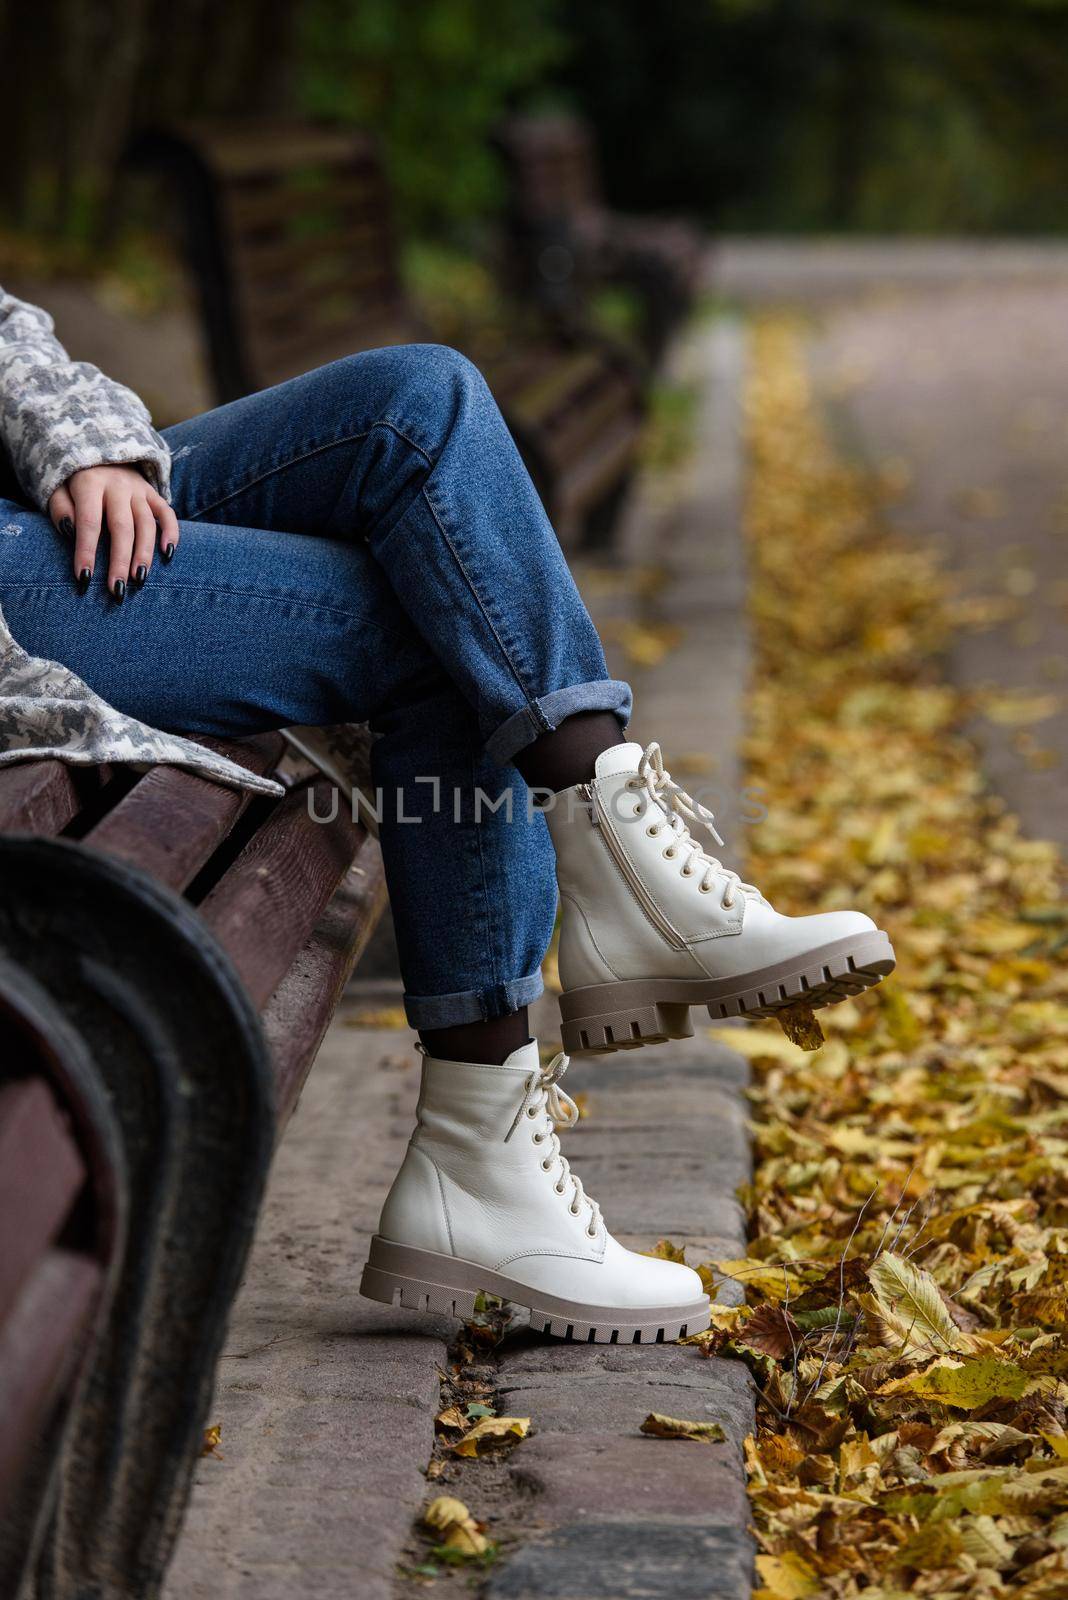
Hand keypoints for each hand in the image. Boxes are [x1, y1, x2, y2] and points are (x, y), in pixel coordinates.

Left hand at [49, 464, 179, 599]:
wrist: (98, 447)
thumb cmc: (73, 478)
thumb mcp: (56, 486)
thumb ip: (60, 507)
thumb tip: (69, 530)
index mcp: (90, 483)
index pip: (89, 522)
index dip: (87, 551)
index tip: (84, 578)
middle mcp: (117, 485)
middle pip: (122, 528)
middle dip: (120, 561)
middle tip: (117, 589)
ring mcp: (138, 489)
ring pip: (146, 524)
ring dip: (145, 554)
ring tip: (140, 580)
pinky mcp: (152, 492)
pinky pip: (166, 512)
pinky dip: (171, 532)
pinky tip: (167, 554)